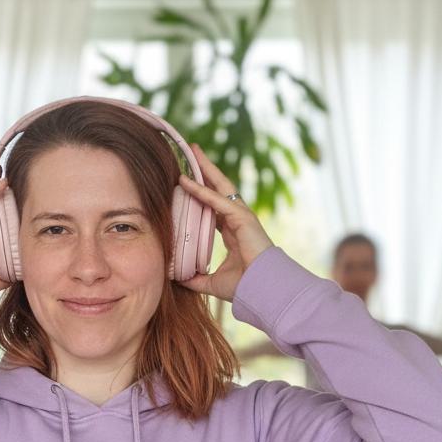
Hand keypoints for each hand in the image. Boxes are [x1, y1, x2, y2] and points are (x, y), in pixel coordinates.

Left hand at [177, 144, 274, 301]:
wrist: (263, 290)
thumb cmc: (245, 286)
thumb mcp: (213, 282)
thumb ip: (196, 279)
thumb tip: (178, 280)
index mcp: (233, 231)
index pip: (213, 206)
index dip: (201, 193)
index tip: (186, 182)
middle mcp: (237, 219)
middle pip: (218, 188)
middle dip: (206, 170)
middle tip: (192, 152)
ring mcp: (242, 216)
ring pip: (220, 186)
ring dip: (206, 168)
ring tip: (193, 151)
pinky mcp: (243, 218)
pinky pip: (218, 200)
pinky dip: (201, 190)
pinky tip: (186, 181)